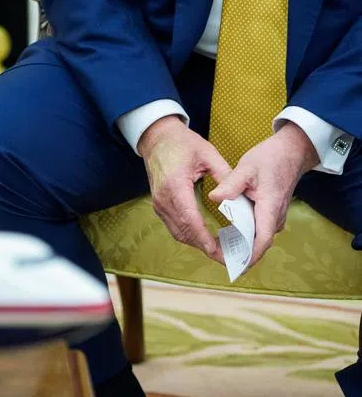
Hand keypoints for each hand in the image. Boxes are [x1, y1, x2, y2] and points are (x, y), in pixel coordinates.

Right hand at [137, 116, 231, 264]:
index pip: (189, 218)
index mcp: (175, 185)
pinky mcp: (159, 204)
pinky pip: (174, 226)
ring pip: (178, 232)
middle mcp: (163, 198)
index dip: (204, 238)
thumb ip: (225, 175)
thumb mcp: (208, 153)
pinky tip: (206, 239)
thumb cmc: (182, 142)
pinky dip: (190, 236)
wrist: (157, 138)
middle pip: (184, 231)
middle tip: (229, 258)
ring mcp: (158, 203)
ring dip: (198, 244)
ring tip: (221, 252)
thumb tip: (241, 197)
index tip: (219, 253)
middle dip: (205, 248)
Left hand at [209, 123, 318, 268]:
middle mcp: (275, 217)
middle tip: (217, 258)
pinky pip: (258, 230)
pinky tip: (226, 236)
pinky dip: (244, 236)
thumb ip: (231, 184)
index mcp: (270, 207)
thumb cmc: (269, 159)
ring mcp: (274, 217)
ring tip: (218, 250)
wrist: (290, 153)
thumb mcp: (246, 167)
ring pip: (259, 238)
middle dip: (241, 254)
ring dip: (242, 246)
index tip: (236, 265)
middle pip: (259, 243)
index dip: (250, 255)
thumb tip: (214, 198)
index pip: (262, 238)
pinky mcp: (270, 214)